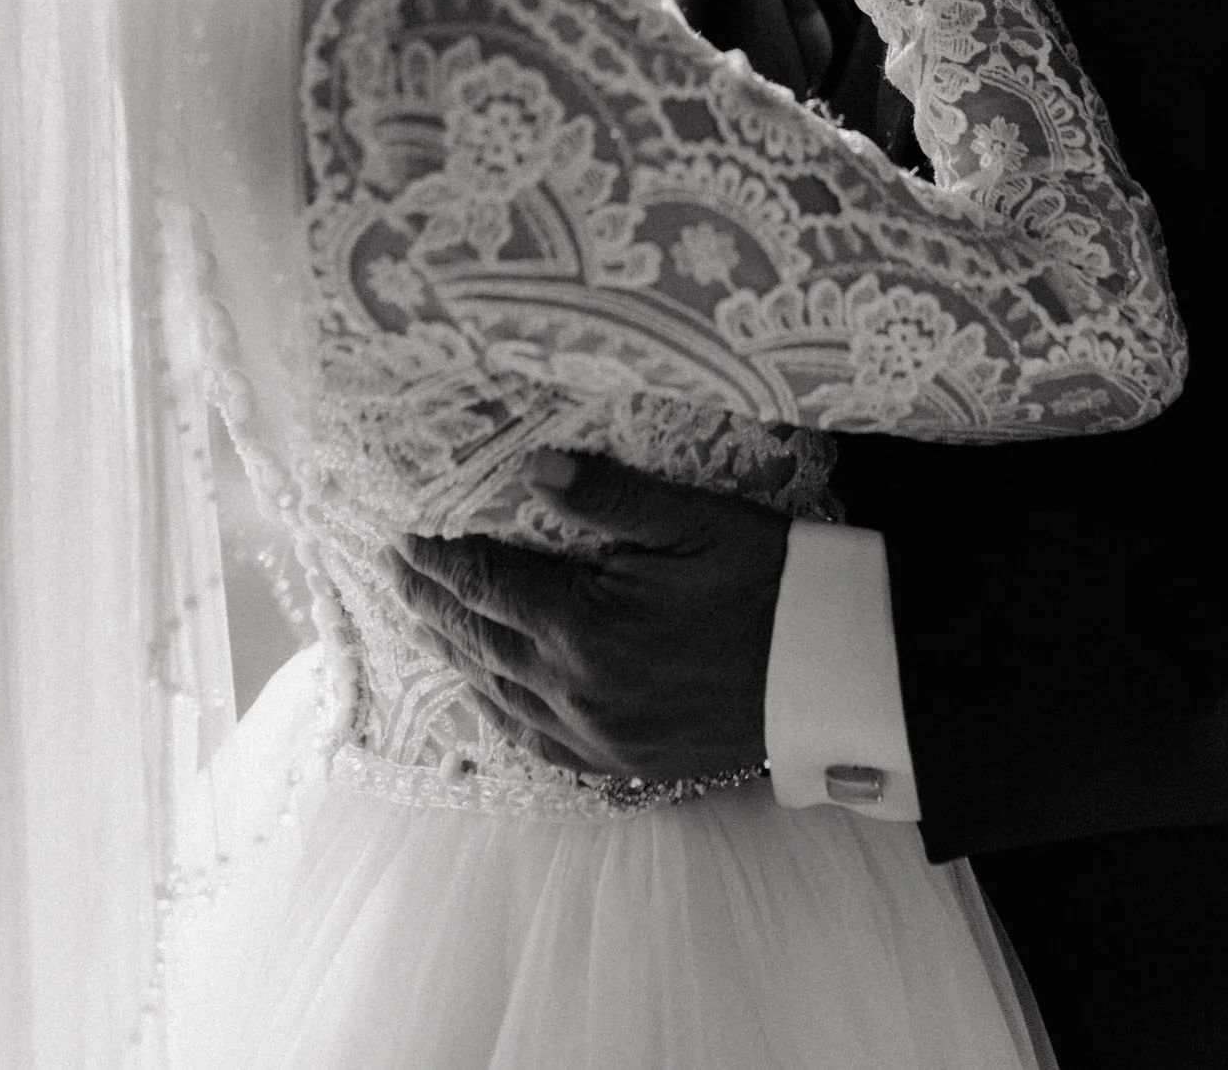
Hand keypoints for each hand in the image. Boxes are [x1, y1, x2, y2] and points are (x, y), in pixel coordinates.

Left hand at [388, 452, 788, 780]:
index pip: (485, 585)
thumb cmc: (766, 580)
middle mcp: (575, 689)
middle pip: (479, 641)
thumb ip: (606, 495)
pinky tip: (489, 688)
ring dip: (456, 652)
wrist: (829, 672)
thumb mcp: (691, 519)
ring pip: (498, 693)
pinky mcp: (622, 762)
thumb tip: (533, 465)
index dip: (439, 558)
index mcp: (584, 625)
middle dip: (432, 602)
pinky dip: (498, 707)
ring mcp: (596, 735)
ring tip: (427, 619)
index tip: (404, 534)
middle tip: (397, 570)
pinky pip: (534, 739)